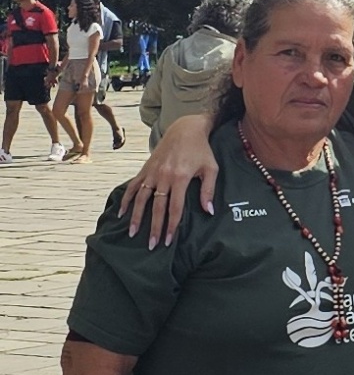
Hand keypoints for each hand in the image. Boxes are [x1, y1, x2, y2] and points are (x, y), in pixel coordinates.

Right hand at [121, 118, 216, 244]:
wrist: (185, 129)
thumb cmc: (201, 151)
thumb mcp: (211, 169)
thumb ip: (208, 190)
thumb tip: (209, 211)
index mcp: (180, 177)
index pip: (175, 207)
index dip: (171, 226)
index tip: (168, 241)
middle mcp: (163, 176)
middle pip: (156, 207)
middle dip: (154, 227)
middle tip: (151, 245)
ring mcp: (152, 172)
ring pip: (140, 198)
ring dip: (136, 217)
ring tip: (133, 234)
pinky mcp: (145, 169)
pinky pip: (132, 186)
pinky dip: (126, 199)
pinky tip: (121, 213)